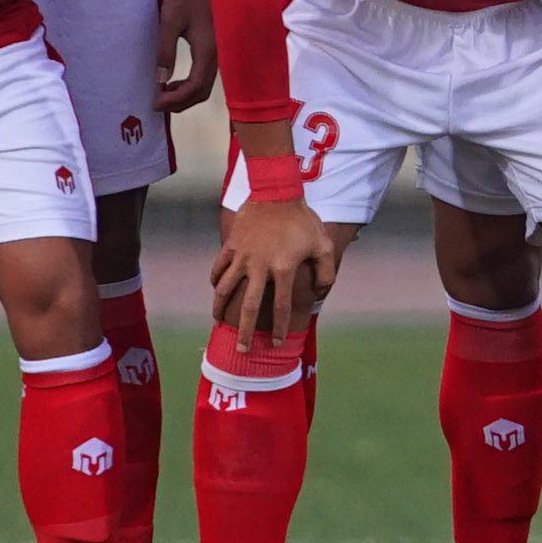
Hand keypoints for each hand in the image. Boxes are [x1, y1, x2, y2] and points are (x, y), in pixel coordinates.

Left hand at [154, 0, 217, 112]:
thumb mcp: (170, 22)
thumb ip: (165, 51)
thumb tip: (160, 79)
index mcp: (206, 51)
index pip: (193, 87)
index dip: (174, 100)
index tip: (155, 103)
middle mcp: (217, 56)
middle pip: (202, 92)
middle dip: (180, 103)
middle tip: (157, 104)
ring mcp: (219, 52)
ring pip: (206, 85)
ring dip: (185, 95)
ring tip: (164, 92)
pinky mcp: (216, 48)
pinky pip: (206, 75)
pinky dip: (191, 84)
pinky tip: (176, 80)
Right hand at [212, 197, 330, 336]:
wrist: (277, 192)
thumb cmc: (303, 220)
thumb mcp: (323, 245)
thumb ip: (326, 273)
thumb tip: (321, 294)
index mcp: (283, 269)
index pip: (280, 307)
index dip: (278, 328)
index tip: (276, 343)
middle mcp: (260, 267)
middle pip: (248, 307)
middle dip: (245, 331)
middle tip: (242, 350)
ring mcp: (242, 256)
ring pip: (225, 290)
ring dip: (220, 309)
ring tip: (218, 323)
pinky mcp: (231, 245)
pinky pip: (219, 268)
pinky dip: (215, 281)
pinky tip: (216, 291)